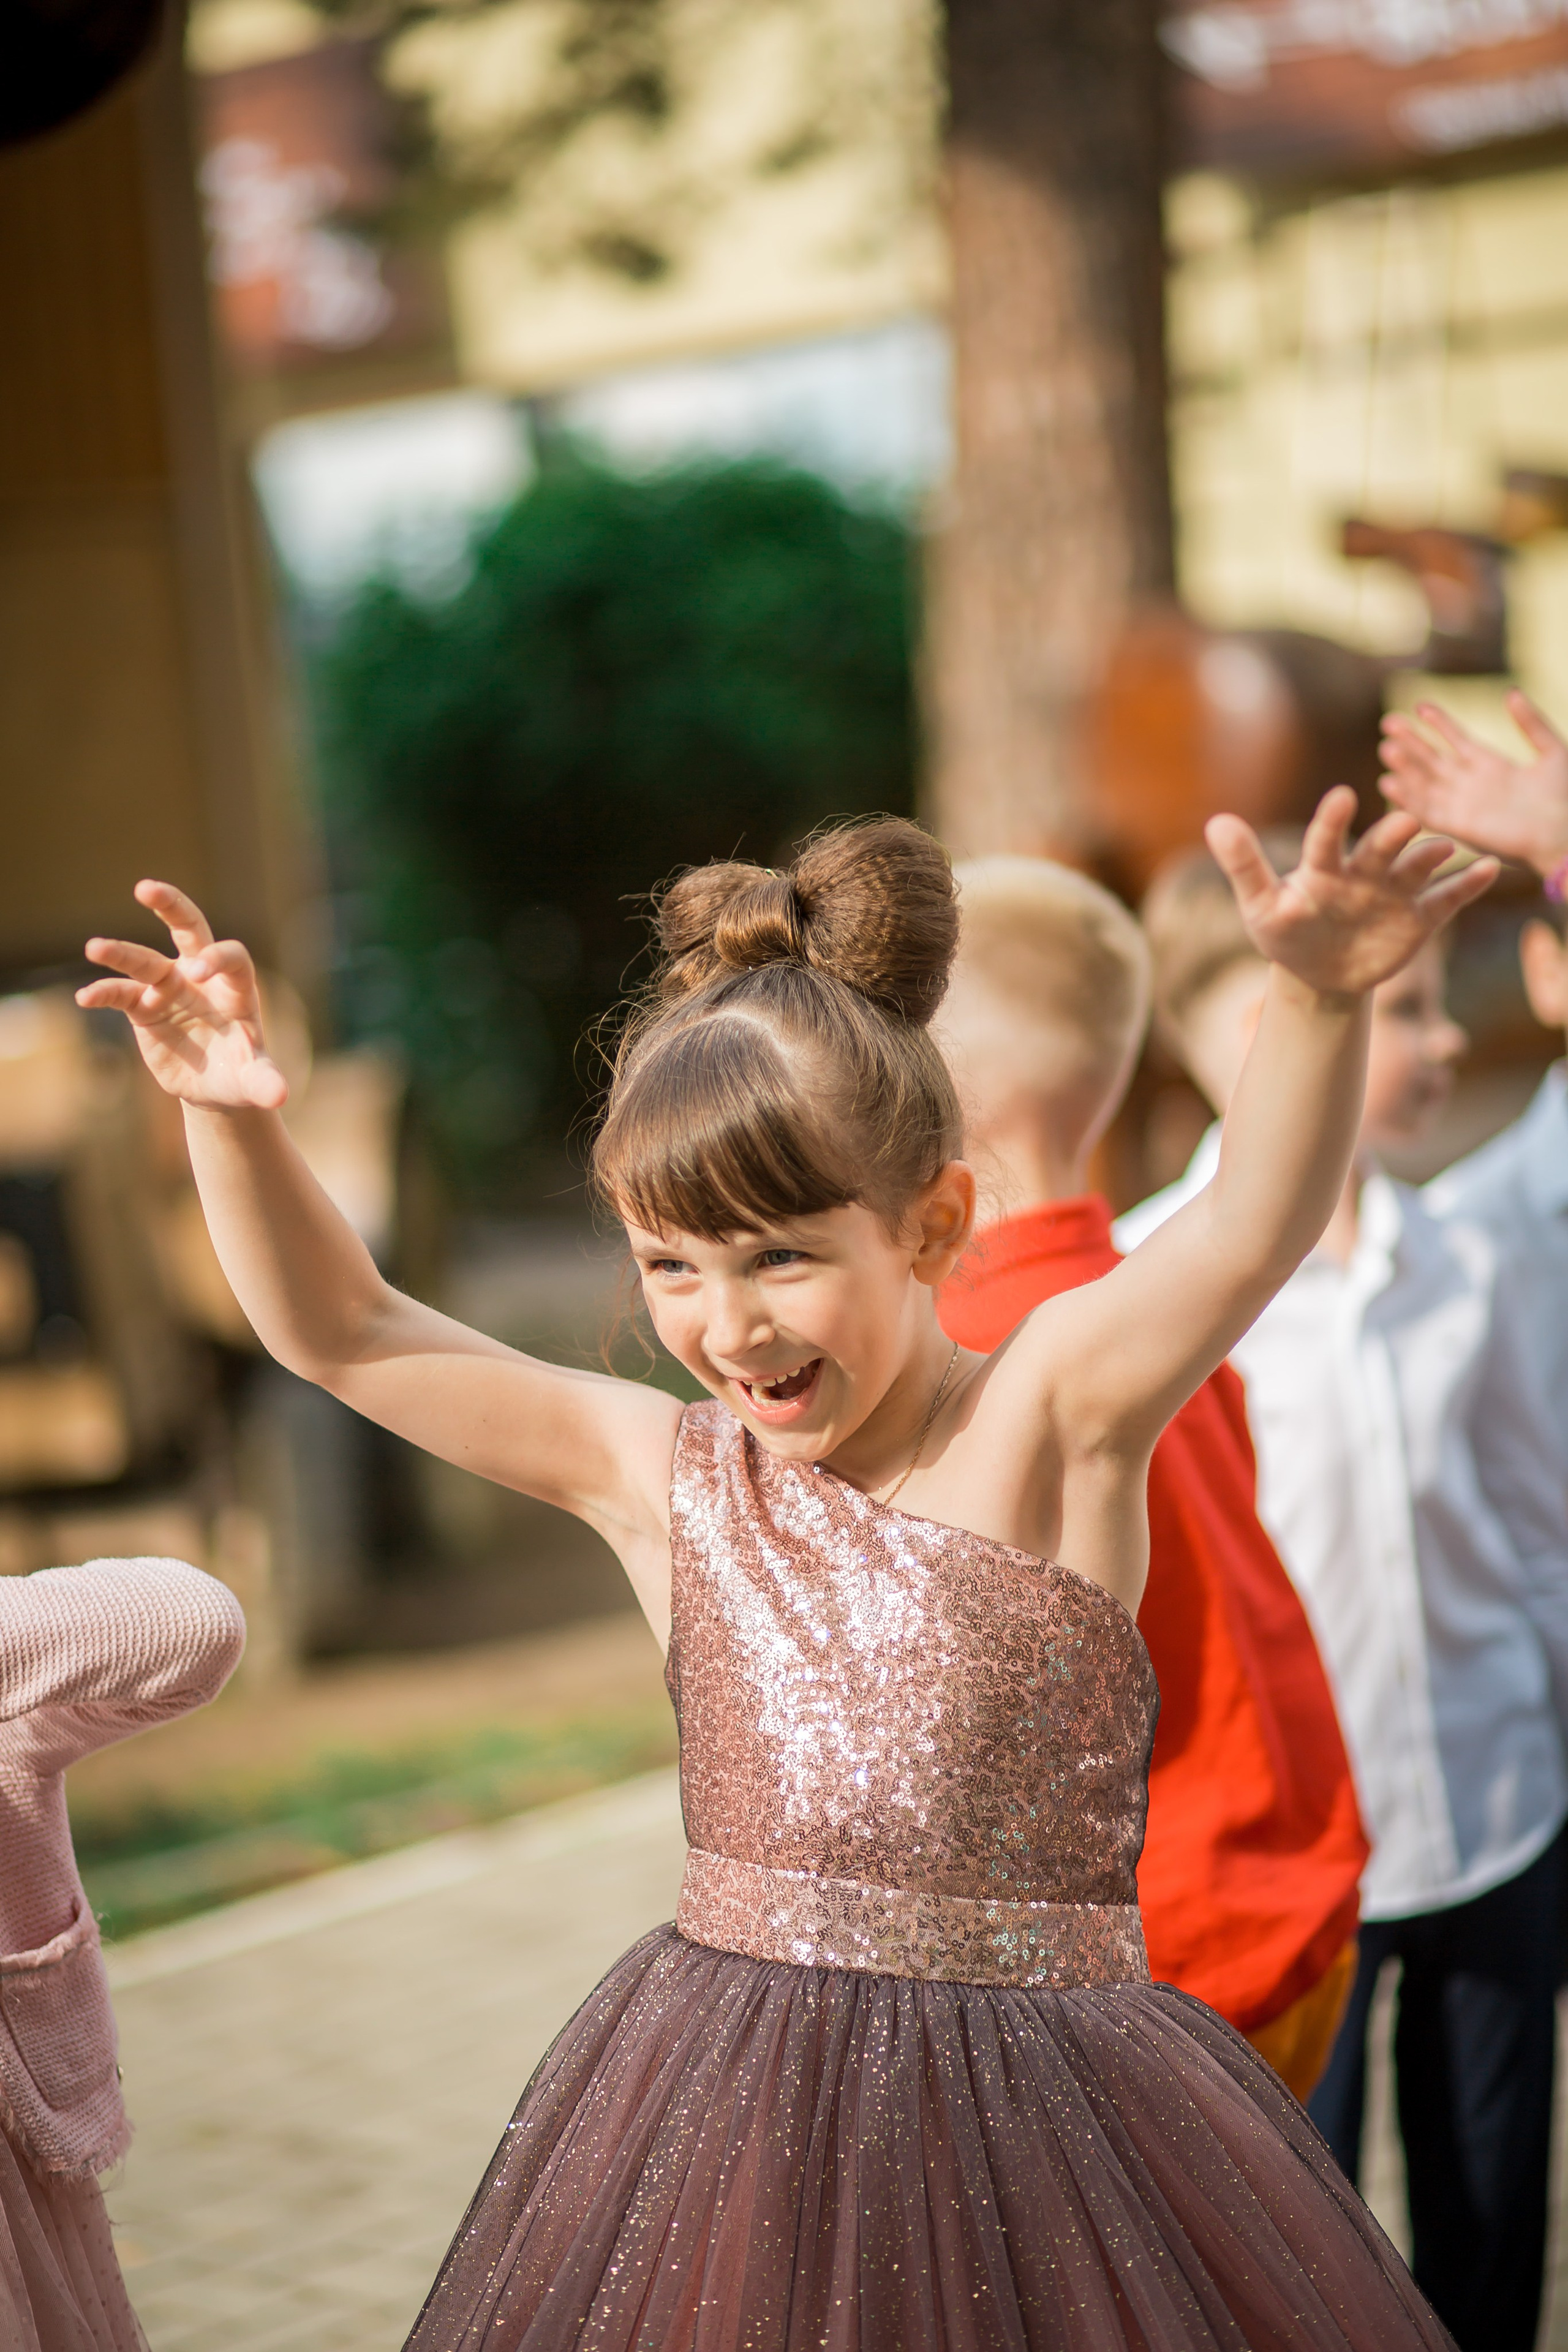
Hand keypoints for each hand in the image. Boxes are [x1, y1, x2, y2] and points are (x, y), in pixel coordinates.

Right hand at [76, 882, 287, 1110]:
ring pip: (144, 960)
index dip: (216, 958)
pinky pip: (120, 993)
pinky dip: (103, 993)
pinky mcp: (143, 1006)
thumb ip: (264, 1082)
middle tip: (146, 888)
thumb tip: (278, 1097)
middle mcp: (201, 977)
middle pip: (189, 929)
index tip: (197, 972)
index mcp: (235, 987)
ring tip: (94, 947)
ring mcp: (169, 987)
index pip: (231, 957)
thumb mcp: (254, 1081)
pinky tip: (84, 998)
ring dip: (120, 952)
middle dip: (171, 906)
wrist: (213, 1086)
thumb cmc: (240, 1074)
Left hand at [1205, 786, 1498, 999]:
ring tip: (1446, 846)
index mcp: (1324, 868)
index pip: (1327, 839)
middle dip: (1393, 835)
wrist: (1317, 974)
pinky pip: (1447, 899)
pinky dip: (1467, 884)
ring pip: (1417, 868)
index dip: (1333, 820)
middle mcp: (1364, 871)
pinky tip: (1488, 870)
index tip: (1340, 797)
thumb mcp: (1261, 906)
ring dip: (1432, 856)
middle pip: (1380, 848)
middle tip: (1406, 822)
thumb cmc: (1285, 934)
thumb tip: (1215, 821)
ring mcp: (1394, 892)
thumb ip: (1244, 866)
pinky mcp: (1420, 917)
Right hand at [1379, 691, 1567, 876]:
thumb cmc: (1565, 799)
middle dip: (1412, 742)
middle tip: (1388, 722)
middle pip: (1434, 760)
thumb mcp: (1553, 752)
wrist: (1565, 836)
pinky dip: (1407, 800)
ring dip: (1406, 767)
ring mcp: (1463, 807)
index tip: (1419, 706)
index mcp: (1492, 767)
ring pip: (1426, 783)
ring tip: (1386, 748)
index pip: (1457, 741)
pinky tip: (1389, 784)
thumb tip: (1511, 693)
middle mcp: (1472, 786)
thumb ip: (1531, 723)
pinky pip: (1426, 812)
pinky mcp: (1459, 828)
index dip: (1439, 724)